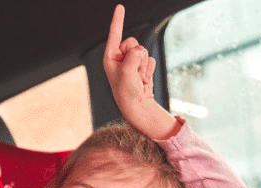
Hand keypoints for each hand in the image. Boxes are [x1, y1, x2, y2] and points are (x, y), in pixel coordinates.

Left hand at [103, 5, 155, 119]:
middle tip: (133, 72)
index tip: (120, 7)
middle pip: (133, 42)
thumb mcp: (126, 72)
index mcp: (110, 57)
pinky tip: (143, 81)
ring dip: (143, 66)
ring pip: (143, 51)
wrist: (137, 106)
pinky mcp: (141, 66)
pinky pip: (150, 59)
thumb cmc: (126, 92)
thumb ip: (133, 55)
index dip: (118, 20)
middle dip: (136, 56)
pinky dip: (149, 70)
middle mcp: (120, 57)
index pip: (114, 34)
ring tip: (137, 79)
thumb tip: (140, 50)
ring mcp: (131, 61)